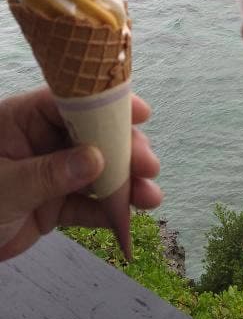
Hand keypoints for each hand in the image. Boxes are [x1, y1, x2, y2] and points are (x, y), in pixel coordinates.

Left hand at [0, 87, 161, 260]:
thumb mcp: (3, 187)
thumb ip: (49, 174)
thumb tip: (96, 159)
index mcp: (22, 120)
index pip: (68, 103)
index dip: (106, 106)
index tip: (141, 114)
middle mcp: (41, 141)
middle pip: (92, 137)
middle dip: (124, 150)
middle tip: (148, 166)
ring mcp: (51, 173)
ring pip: (96, 172)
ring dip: (125, 183)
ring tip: (150, 197)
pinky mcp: (54, 205)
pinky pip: (87, 204)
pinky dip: (110, 210)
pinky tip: (131, 215)